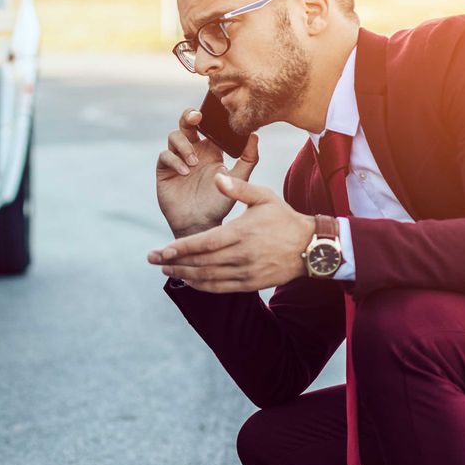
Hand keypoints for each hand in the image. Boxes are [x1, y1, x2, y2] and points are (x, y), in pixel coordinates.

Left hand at [148, 172, 314, 291]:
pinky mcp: (251, 284)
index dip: (180, 248)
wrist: (311, 247)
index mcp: (241, 233)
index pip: (204, 243)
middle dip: (174, 262)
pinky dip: (202, 286)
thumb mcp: (264, 196)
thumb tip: (216, 176)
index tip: (160, 250)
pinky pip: (221, 288)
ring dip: (184, 275)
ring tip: (166, 270)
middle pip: (201, 263)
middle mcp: (241, 256)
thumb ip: (238, 187)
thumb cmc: (284, 218)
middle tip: (153, 260)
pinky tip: (189, 281)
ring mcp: (246, 272)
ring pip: (208, 277)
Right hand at [154, 106, 259, 238]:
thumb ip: (248, 159)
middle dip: (189, 116)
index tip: (213, 112)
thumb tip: (254, 135)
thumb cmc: (220, 203)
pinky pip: (165, 156)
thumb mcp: (238, 179)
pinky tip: (185, 172)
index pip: (207, 125)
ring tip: (193, 163)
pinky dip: (174, 160)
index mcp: (210, 150)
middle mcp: (193, 151)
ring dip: (184, 145)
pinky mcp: (165, 170)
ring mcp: (177, 159)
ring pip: (174, 137)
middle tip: (196, 118)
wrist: (200, 223)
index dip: (207, 115)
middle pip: (186, 124)